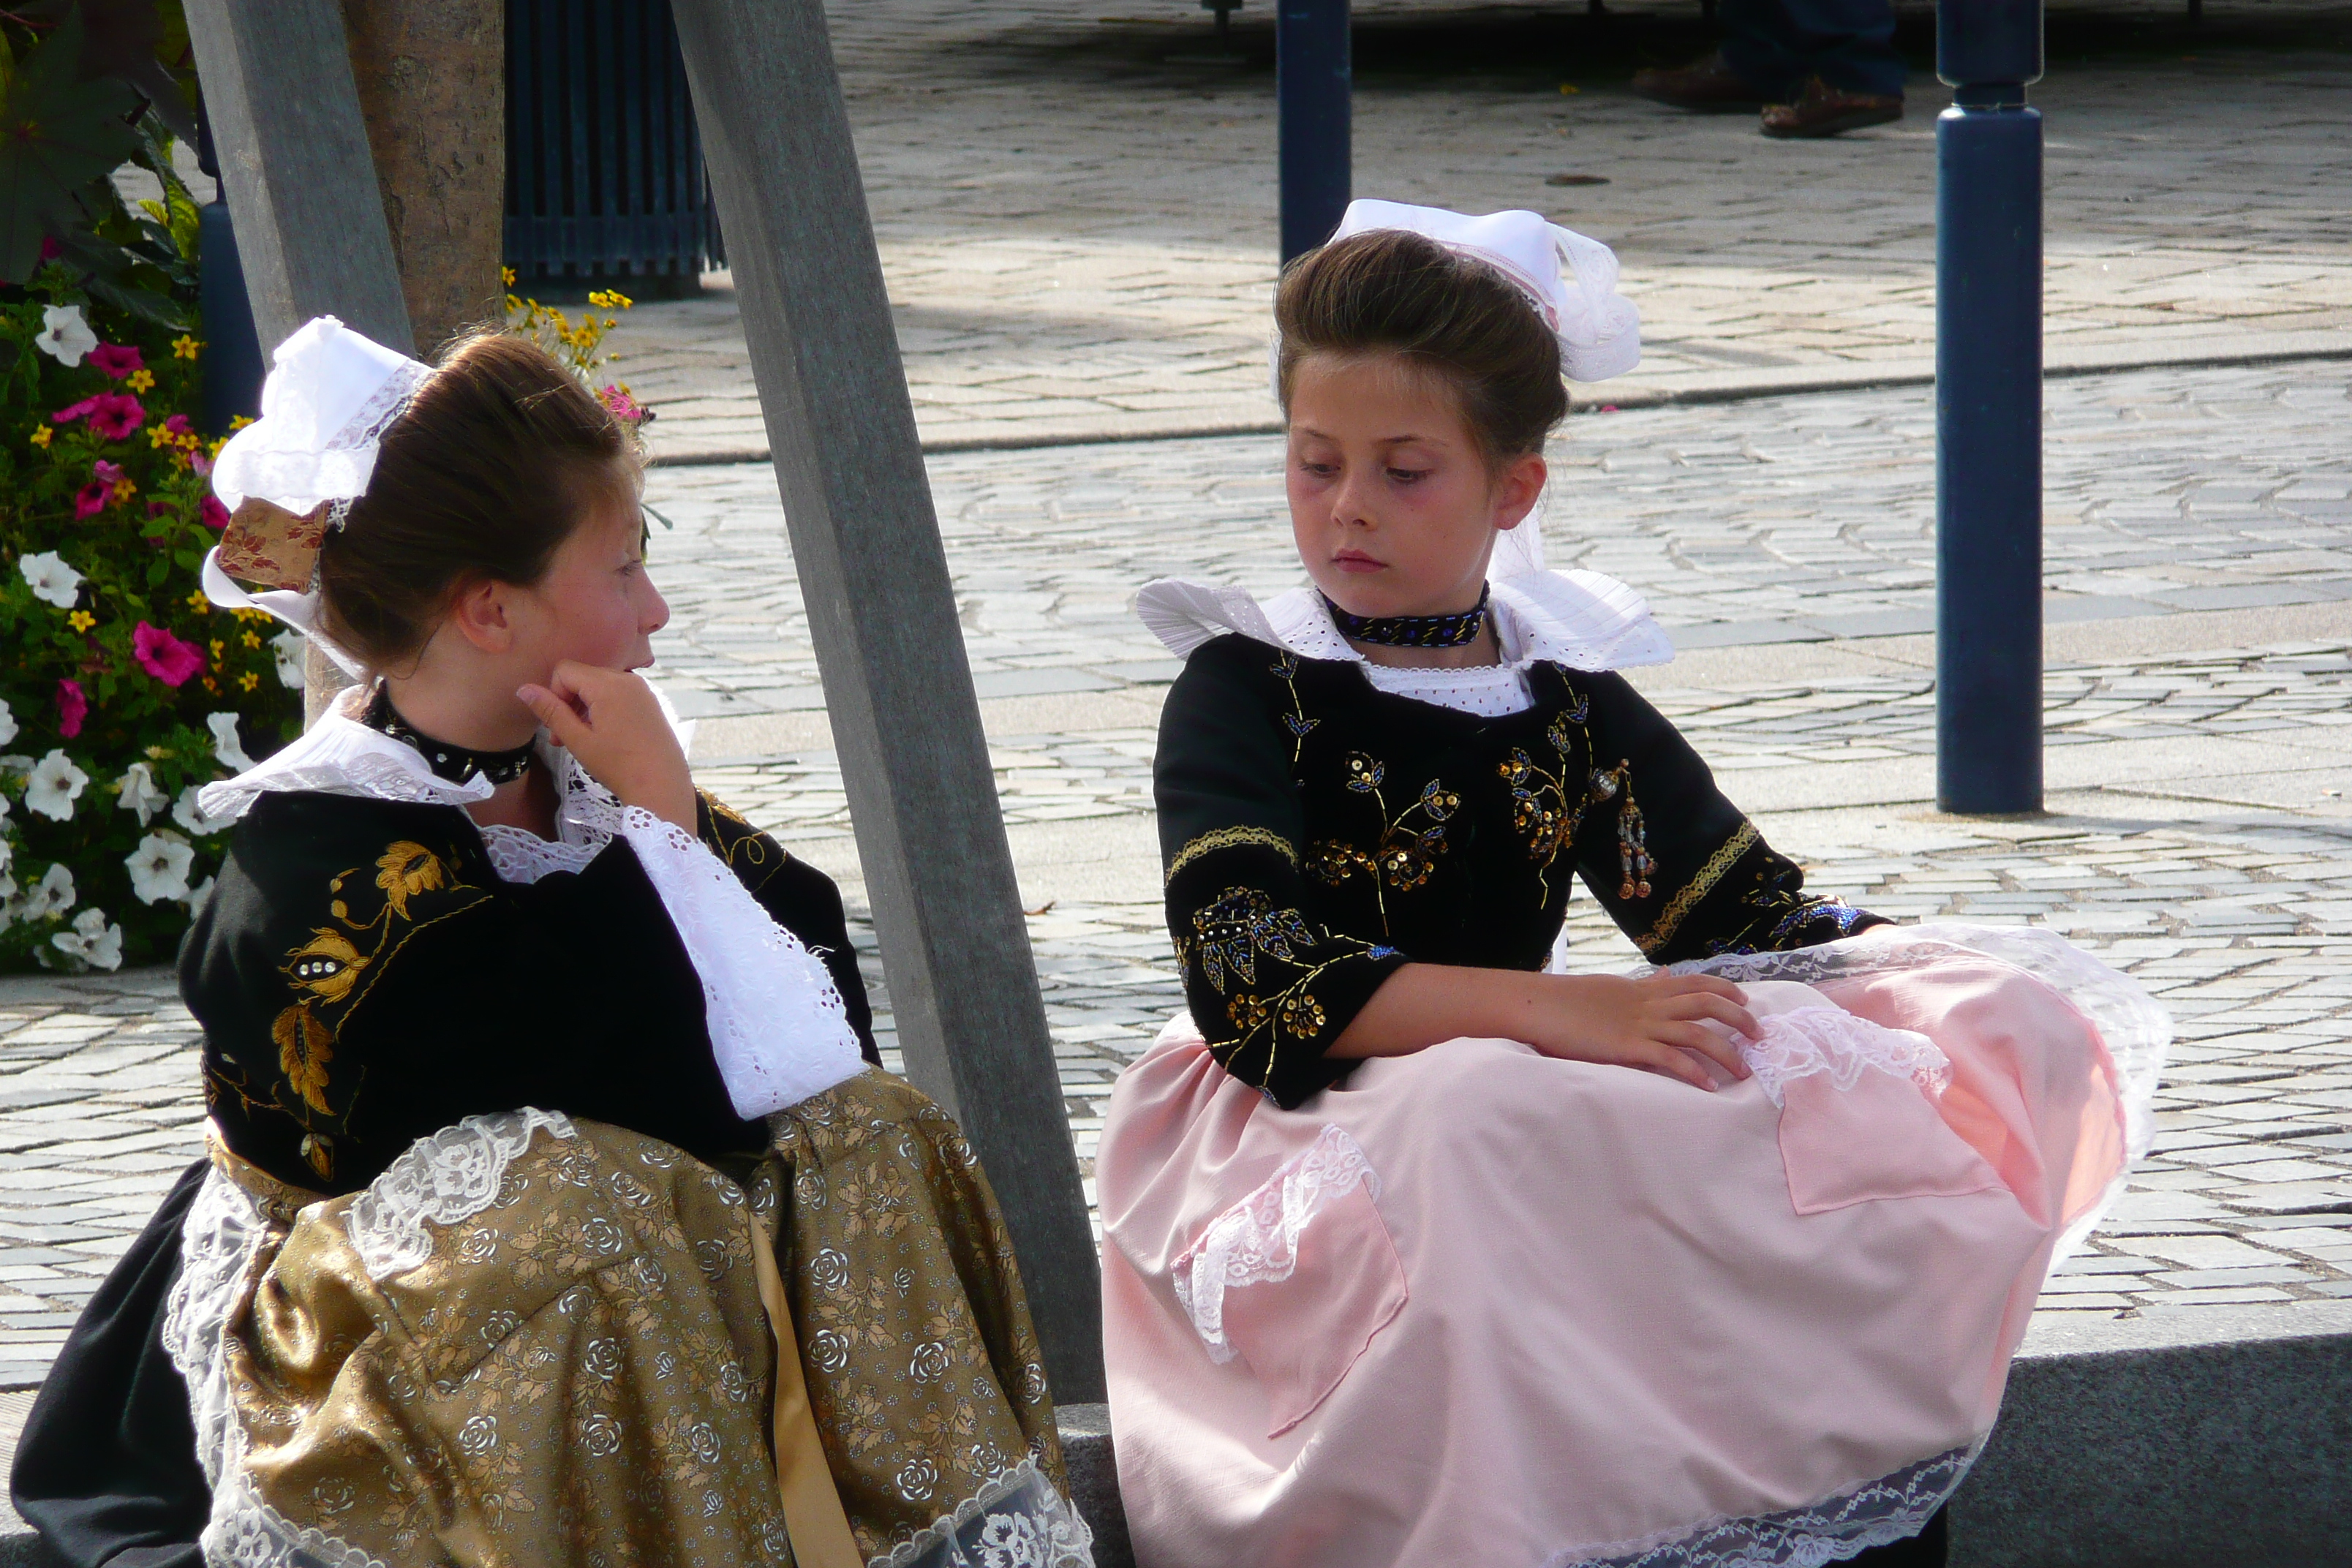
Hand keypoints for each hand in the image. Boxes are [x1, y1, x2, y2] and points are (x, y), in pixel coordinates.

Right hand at [517, 662, 696, 828]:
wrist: (662, 785)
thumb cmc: (618, 765)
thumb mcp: (578, 739)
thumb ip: (550, 711)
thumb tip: (523, 689)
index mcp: (608, 684)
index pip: (564, 670)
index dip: (554, 694)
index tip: (558, 724)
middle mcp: (627, 678)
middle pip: (582, 676)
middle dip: (567, 703)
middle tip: (562, 737)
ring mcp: (642, 689)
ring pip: (599, 686)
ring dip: (584, 708)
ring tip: (581, 740)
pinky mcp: (650, 701)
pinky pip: (617, 694)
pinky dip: (603, 708)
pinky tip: (604, 736)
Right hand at [1521, 970, 1759, 1090]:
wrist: (1540, 1006)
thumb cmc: (1570, 1001)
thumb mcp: (1613, 988)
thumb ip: (1642, 986)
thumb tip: (1663, 974)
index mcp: (1644, 989)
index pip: (1694, 982)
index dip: (1724, 989)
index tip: (1745, 1001)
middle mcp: (1649, 1004)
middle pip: (1706, 1004)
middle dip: (1739, 1019)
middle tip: (1759, 1036)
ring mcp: (1640, 1025)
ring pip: (1696, 1033)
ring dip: (1726, 1052)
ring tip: (1744, 1071)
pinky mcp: (1628, 1047)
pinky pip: (1669, 1059)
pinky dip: (1693, 1072)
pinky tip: (1708, 1087)